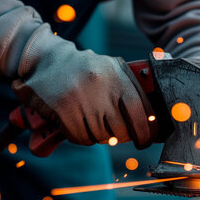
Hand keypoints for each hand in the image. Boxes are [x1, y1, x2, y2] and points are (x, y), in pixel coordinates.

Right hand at [12, 28, 151, 148]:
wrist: (47, 59)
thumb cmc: (87, 69)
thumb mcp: (112, 69)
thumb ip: (132, 88)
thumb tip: (152, 121)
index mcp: (117, 74)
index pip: (141, 110)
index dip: (146, 131)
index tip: (146, 140)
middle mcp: (100, 85)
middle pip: (122, 129)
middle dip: (122, 137)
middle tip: (119, 135)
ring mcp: (81, 98)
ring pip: (102, 136)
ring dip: (100, 136)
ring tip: (93, 122)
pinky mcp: (63, 110)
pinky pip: (82, 138)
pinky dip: (82, 137)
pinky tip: (78, 124)